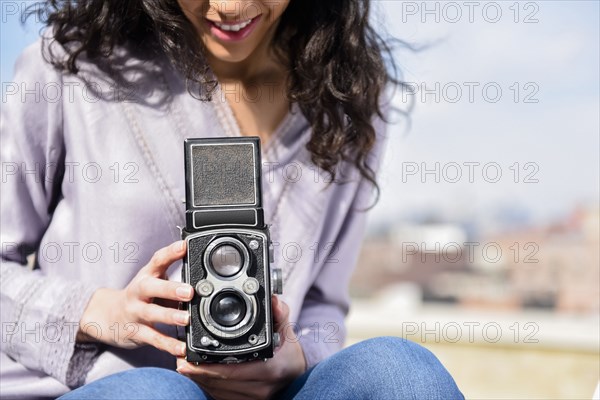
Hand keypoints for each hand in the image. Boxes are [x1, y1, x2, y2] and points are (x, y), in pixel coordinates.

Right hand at [77, 240, 193, 356]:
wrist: (107, 316)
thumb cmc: (139, 295)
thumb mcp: (153, 280)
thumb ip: (174, 275)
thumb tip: (203, 273)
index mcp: (147, 276)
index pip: (157, 260)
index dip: (171, 252)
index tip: (185, 246)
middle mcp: (139, 292)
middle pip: (151, 287)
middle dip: (170, 289)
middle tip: (189, 291)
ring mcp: (135, 312)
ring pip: (152, 314)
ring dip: (170, 316)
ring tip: (186, 319)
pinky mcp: (136, 332)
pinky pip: (153, 339)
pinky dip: (168, 345)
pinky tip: (182, 348)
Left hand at [176, 296, 306, 399]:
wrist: (296, 378)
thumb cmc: (290, 356)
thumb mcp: (287, 333)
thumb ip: (279, 314)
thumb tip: (272, 299)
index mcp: (270, 370)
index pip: (233, 371)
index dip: (208, 367)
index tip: (190, 358)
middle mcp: (261, 389)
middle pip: (220, 382)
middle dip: (198, 371)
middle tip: (180, 359)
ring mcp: (252, 399)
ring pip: (218, 390)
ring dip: (199, 378)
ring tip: (183, 364)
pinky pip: (220, 395)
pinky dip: (207, 385)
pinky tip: (196, 375)